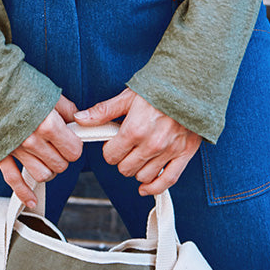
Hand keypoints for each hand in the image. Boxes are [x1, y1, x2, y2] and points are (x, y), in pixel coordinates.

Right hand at [0, 96, 81, 209]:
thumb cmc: (18, 83)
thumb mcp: (50, 92)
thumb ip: (67, 110)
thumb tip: (77, 121)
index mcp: (48, 124)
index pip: (73, 151)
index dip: (75, 146)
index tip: (73, 141)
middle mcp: (33, 140)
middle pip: (59, 165)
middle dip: (63, 157)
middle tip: (59, 147)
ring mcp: (16, 149)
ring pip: (42, 175)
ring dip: (48, 170)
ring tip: (47, 159)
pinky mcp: (2, 153)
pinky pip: (13, 180)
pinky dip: (23, 193)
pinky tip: (31, 200)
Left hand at [75, 88, 199, 195]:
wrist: (188, 83)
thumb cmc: (158, 88)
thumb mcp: (128, 97)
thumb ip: (103, 111)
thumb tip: (80, 119)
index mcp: (135, 129)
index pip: (111, 155)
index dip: (109, 150)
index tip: (113, 144)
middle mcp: (151, 144)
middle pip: (125, 169)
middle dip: (122, 159)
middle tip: (127, 148)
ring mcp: (169, 151)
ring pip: (143, 177)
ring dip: (138, 169)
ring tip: (140, 155)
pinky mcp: (184, 154)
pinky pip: (168, 181)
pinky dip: (155, 187)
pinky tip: (146, 186)